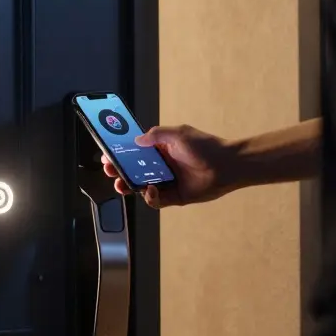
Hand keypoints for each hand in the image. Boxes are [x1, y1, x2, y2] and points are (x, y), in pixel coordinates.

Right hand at [102, 125, 236, 208]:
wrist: (228, 166)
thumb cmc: (206, 147)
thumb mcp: (178, 134)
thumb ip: (156, 135)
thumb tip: (137, 139)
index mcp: (161, 150)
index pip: (135, 152)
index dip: (120, 154)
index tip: (108, 155)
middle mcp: (162, 166)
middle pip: (134, 171)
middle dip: (119, 171)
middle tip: (110, 170)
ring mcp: (168, 182)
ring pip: (141, 187)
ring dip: (128, 186)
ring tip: (121, 183)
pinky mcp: (175, 197)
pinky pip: (156, 200)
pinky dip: (149, 197)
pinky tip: (150, 190)